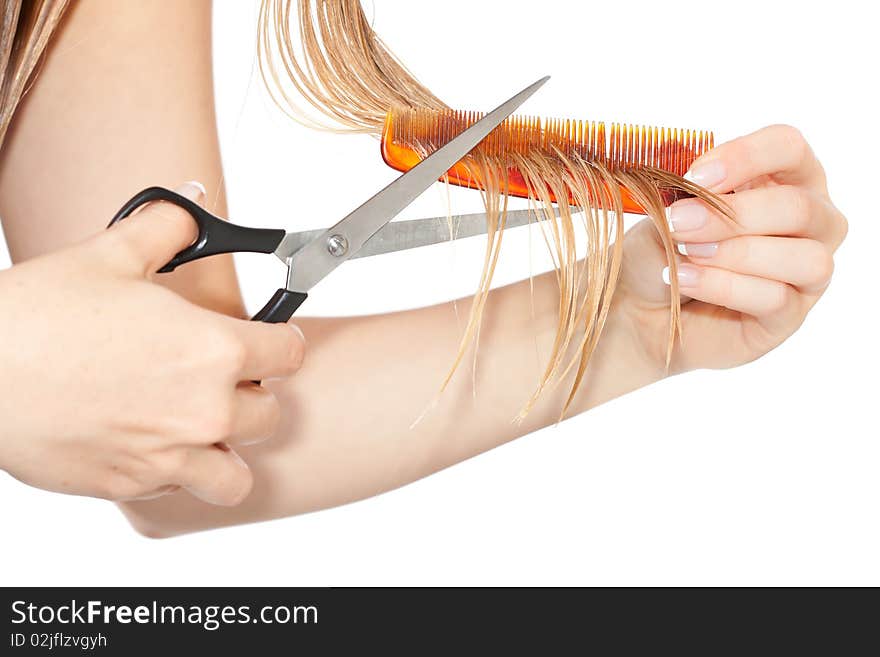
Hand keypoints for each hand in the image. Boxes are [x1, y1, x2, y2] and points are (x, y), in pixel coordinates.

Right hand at [0, 182, 304, 503]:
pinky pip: (180, 490)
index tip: (268, 340)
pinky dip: (177, 473)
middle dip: (253, 394)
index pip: (289, 354)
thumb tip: (190, 206)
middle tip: (221, 380)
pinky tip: (151, 443)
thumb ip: (166, 228)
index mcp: (214, 350)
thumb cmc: (37, 318)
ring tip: (200, 427)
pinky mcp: (132, 486)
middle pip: (269, 413)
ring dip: (226, 450)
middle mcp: (204, 409)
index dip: (281, 341)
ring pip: (235, 473)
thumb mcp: (109, 254)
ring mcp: (170, 455)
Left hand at [616, 125, 846, 372]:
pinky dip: (724, 286)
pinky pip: (776, 299)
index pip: (788, 147)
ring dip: (737, 253)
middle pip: (800, 206)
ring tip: (685, 253)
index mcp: (782, 177)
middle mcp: (810, 222)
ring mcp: (805, 272)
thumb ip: (689, 194)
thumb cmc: (660, 247)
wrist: (636, 305)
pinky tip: (685, 279)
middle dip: (733, 215)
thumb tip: (698, 193)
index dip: (745, 157)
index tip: (695, 177)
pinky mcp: (788, 317)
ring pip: (805, 258)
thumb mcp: (666, 210)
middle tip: (678, 222)